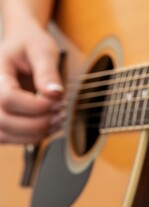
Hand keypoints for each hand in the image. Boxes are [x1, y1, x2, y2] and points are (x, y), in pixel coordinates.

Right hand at [0, 15, 63, 143]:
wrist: (21, 45)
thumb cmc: (30, 44)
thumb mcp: (42, 50)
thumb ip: (47, 71)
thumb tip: (55, 93)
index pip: (8, 98)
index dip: (36, 106)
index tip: (58, 101)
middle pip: (4, 121)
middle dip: (38, 122)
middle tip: (61, 112)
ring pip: (5, 135)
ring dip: (36, 133)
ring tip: (58, 120)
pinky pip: (9, 138)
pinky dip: (32, 137)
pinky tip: (50, 125)